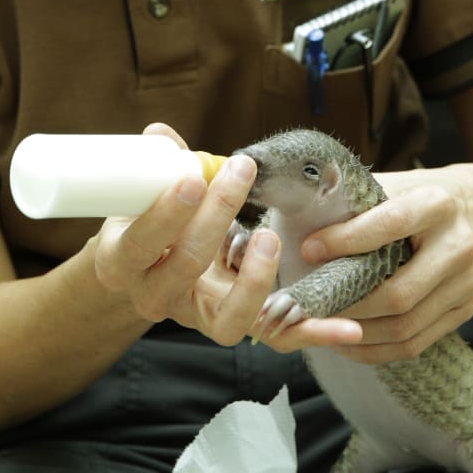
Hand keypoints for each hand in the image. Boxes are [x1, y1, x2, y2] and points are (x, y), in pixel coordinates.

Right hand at [93, 123, 361, 347]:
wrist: (149, 272)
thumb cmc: (149, 225)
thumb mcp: (143, 197)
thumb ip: (157, 168)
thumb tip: (163, 134)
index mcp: (123, 262)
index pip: (142, 242)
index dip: (166, 213)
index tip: (193, 178)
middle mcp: (156, 298)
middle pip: (185, 269)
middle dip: (215, 218)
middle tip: (240, 175)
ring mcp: (200, 318)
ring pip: (230, 320)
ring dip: (255, 280)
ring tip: (271, 238)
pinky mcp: (238, 325)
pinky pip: (277, 338)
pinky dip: (314, 332)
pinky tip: (350, 328)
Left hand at [297, 163, 472, 362]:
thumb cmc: (422, 196)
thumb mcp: (396, 184)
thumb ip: (356, 202)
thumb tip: (299, 225)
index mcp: (438, 204)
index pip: (390, 225)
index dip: (346, 241)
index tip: (308, 250)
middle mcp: (459, 246)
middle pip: (399, 293)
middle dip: (347, 304)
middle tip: (309, 305)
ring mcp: (467, 284)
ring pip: (405, 326)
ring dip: (356, 333)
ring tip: (321, 326)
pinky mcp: (465, 311)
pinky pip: (414, 344)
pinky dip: (374, 349)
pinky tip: (346, 342)